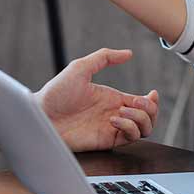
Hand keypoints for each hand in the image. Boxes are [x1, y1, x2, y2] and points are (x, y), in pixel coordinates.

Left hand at [36, 48, 159, 151]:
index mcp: (112, 98)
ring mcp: (112, 128)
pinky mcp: (107, 140)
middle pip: (149, 117)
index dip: (152, 101)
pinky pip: (130, 138)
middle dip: (151, 110)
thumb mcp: (81, 67)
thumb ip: (105, 57)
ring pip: (144, 129)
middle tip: (137, 103)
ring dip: (140, 119)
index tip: (151, 93)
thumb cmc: (56, 93)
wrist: (41, 115)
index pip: (142, 103)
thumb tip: (128, 53)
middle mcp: (115, 113)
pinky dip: (129, 127)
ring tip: (121, 111)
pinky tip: (114, 119)